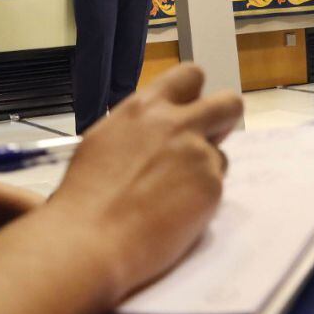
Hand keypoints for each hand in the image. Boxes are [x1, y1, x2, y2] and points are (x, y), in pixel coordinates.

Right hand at [49, 64, 241, 300]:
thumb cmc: (86, 196)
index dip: (195, 95)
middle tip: (212, 139)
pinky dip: (201, 201)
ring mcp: (197, 154)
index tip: (192, 110)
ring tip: (171, 196)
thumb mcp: (105, 139)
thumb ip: (140, 128)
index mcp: (145, 108)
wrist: (90, 237)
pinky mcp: (211, 187)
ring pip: (220, 156)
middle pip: (228, 103)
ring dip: (204, 171)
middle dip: (226, 118)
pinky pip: (216, 187)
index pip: (190, 76)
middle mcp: (176, 124)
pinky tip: (173, 214)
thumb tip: (156, 131)